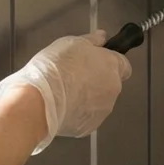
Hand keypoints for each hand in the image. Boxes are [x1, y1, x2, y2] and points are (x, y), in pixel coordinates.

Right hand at [0, 30, 131, 153]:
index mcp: (112, 67)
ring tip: (64, 90)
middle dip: (96, 80)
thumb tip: (101, 37)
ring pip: (99, 101)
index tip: (98, 61)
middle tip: (74, 74)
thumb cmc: (54, 70)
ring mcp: (102, 110)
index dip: (110, 62)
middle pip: (110, 83)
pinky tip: (62, 104)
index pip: (124, 64)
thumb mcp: (72, 43)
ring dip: (87, 96)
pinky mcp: (89, 126)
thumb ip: (92, 40)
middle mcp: (112, 90)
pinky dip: (78, 111)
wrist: (39, 101)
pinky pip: (86, 116)